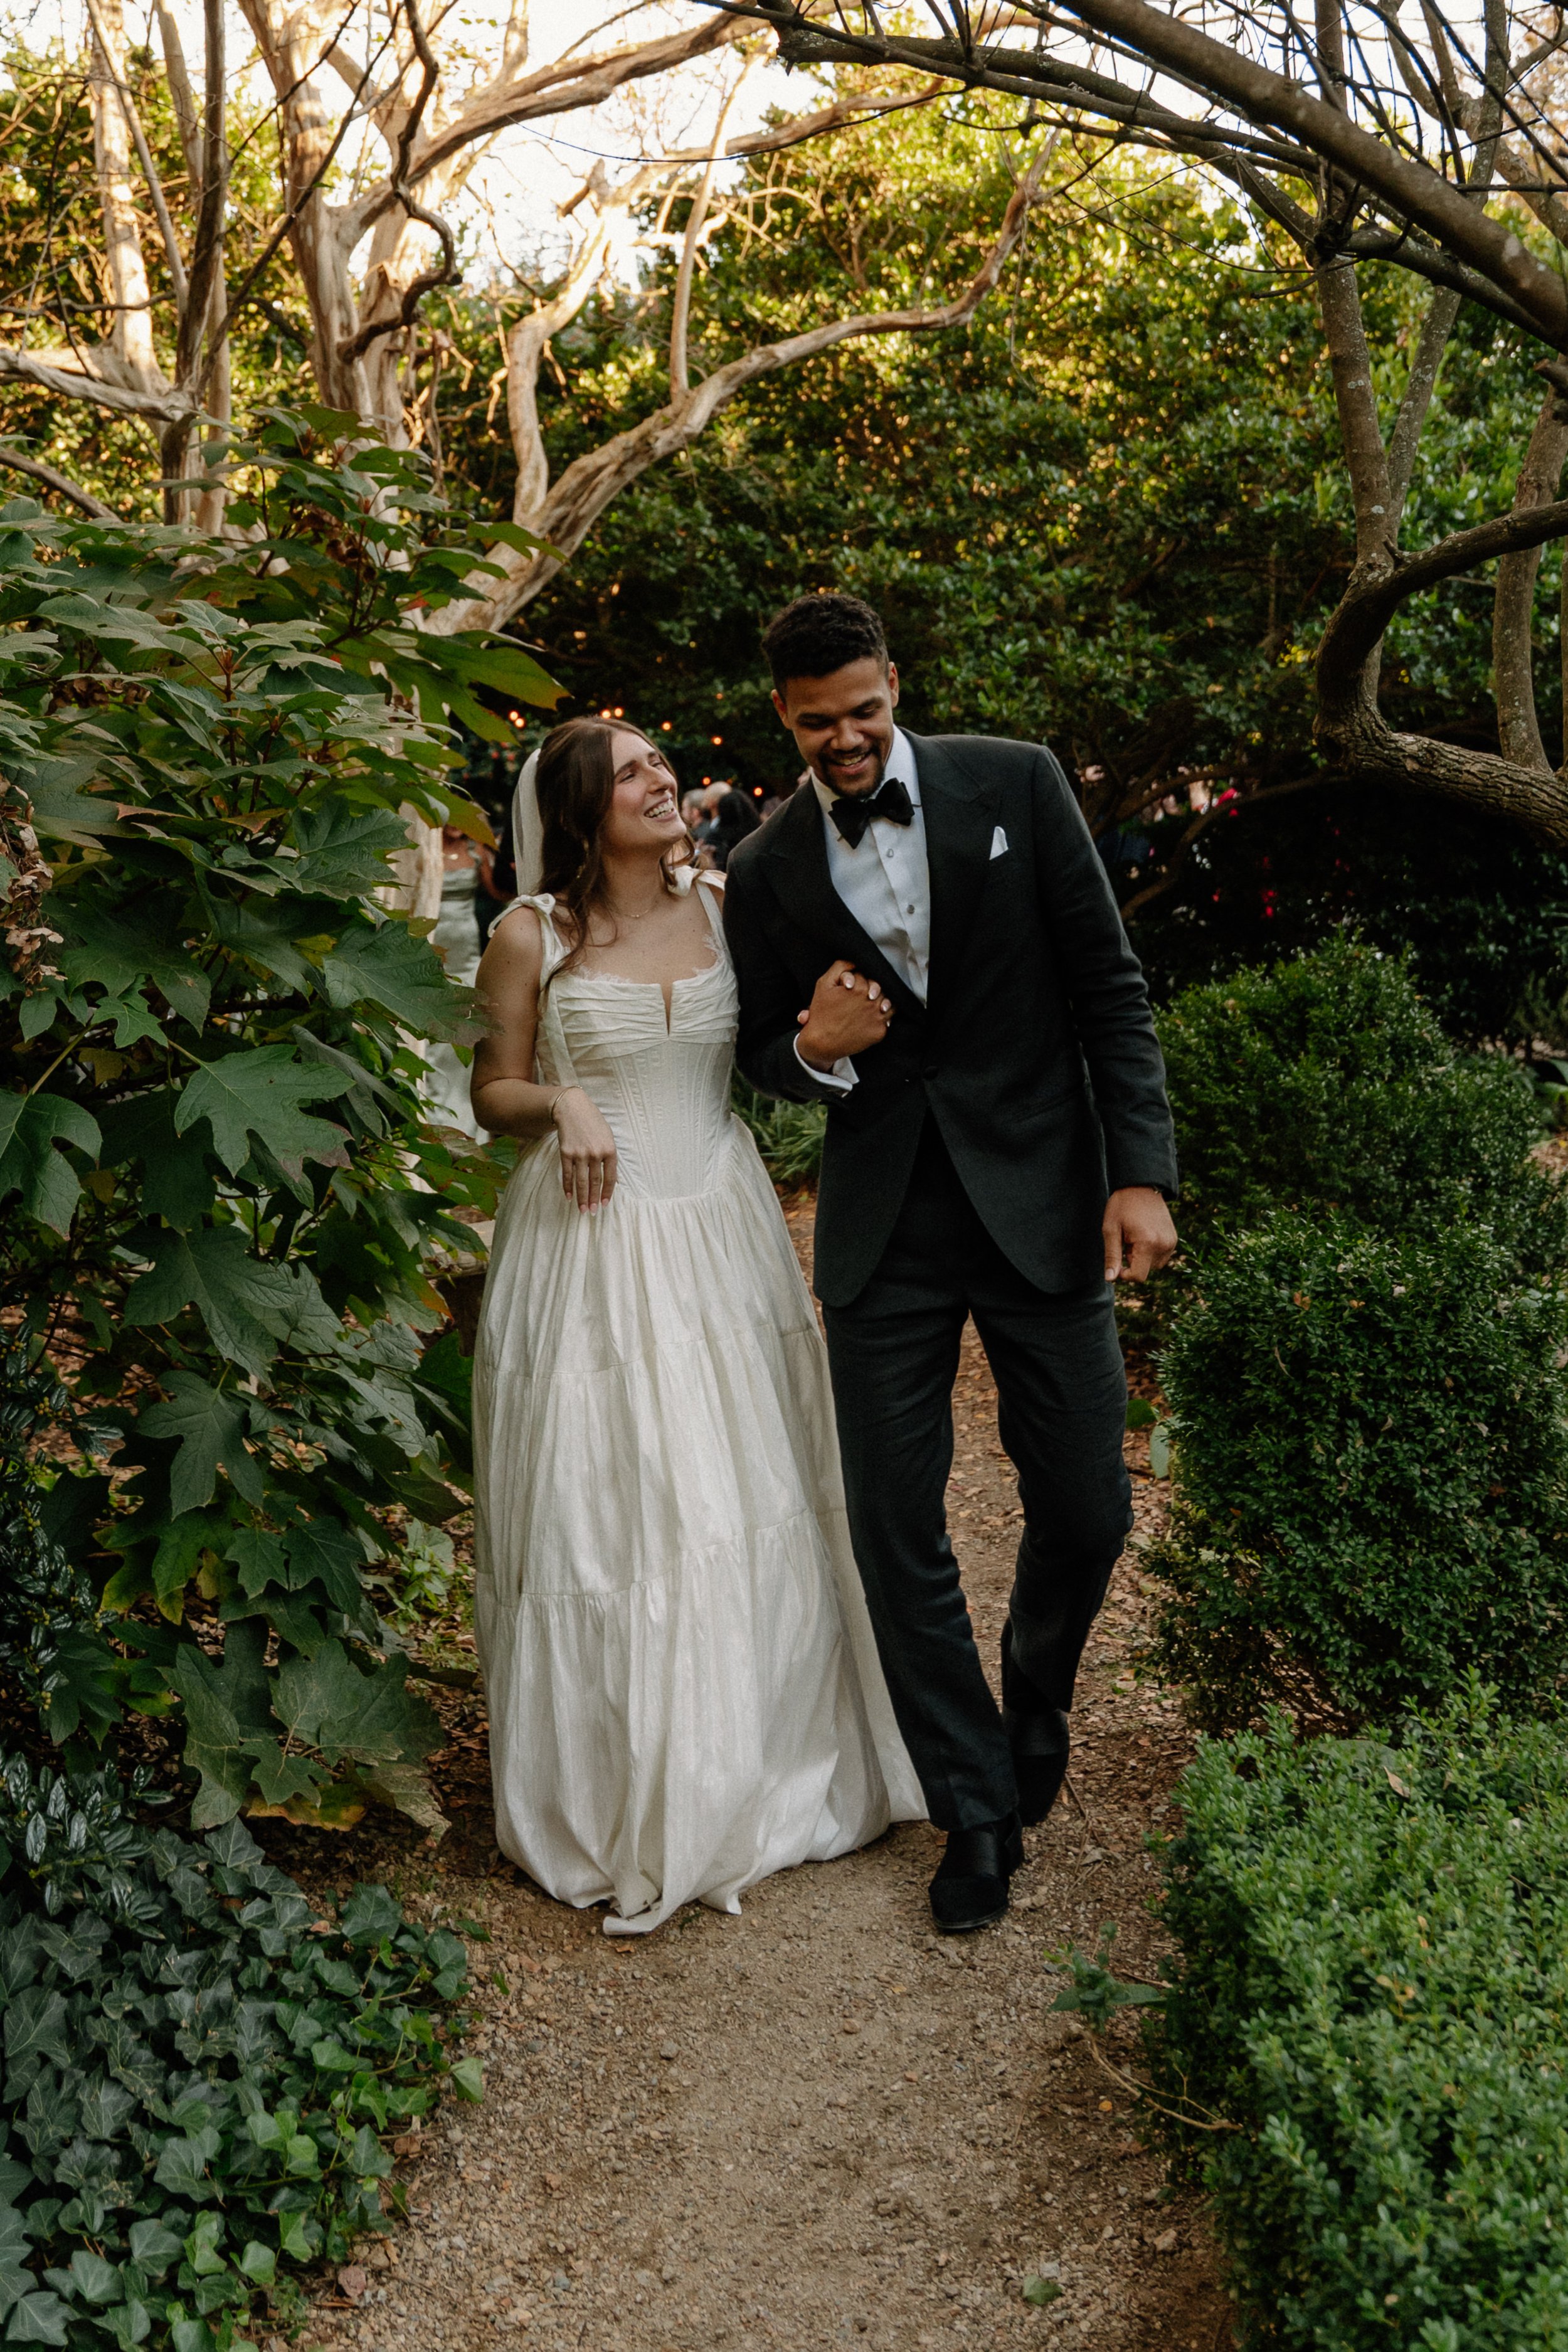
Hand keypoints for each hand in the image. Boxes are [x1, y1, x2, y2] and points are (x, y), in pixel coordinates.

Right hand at [553, 1087, 617, 1212]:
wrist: (573, 1109)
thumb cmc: (593, 1123)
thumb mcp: (608, 1137)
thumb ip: (610, 1156)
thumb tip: (612, 1178)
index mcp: (610, 1150)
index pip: (610, 1178)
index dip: (608, 1193)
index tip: (605, 1204)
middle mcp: (596, 1154)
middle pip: (595, 1182)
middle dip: (594, 1199)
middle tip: (593, 1212)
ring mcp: (580, 1154)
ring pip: (582, 1181)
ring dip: (582, 1198)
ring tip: (582, 1210)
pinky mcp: (566, 1153)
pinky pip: (567, 1174)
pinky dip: (568, 1187)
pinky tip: (569, 1197)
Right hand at [796, 960, 893, 1070]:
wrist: (822, 1043)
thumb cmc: (822, 1013)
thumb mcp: (824, 984)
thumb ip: (840, 967)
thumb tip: (855, 962)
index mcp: (859, 988)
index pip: (866, 976)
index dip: (857, 980)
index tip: (850, 988)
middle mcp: (871, 1001)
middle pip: (879, 987)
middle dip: (870, 989)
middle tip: (861, 996)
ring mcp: (877, 1017)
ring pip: (888, 1001)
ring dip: (881, 1001)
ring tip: (869, 1004)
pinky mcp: (880, 1031)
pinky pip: (889, 1018)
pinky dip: (883, 1016)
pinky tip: (872, 1017)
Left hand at [1103, 1186, 1176, 1281]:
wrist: (1141, 1186)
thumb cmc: (1122, 1205)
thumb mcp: (1111, 1229)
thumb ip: (1112, 1256)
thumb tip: (1110, 1279)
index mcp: (1147, 1243)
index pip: (1138, 1276)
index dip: (1124, 1274)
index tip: (1117, 1261)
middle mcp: (1163, 1245)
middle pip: (1145, 1271)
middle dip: (1133, 1262)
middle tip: (1126, 1241)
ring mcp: (1171, 1242)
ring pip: (1154, 1265)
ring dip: (1142, 1258)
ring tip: (1135, 1237)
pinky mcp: (1174, 1239)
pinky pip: (1161, 1257)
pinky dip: (1151, 1252)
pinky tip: (1144, 1236)